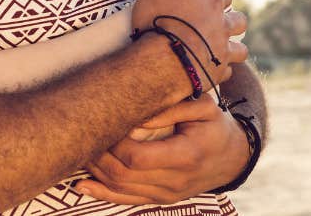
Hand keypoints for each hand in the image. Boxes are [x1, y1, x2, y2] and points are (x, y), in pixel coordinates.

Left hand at [77, 94, 249, 204]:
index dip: (115, 143)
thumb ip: (169, 110)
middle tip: (82, 133)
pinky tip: (81, 185)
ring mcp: (167, 195)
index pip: (138, 157)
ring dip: (96, 172)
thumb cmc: (215, 126)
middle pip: (124, 175)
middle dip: (98, 155)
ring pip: (121, 189)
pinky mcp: (160, 199)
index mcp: (185, 156)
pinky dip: (102, 193)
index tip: (104, 122)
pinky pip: (127, 201)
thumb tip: (135, 118)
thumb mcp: (203, 108)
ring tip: (77, 151)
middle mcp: (175, 182)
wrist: (233, 157)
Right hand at [132, 0, 247, 89]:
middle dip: (232, 21)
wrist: (162, 60)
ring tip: (219, 48)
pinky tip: (208, 68)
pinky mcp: (218, 73)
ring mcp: (223, 50)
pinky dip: (219, 69)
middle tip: (216, 23)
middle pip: (239, 20)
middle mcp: (223, 24)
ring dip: (232, 48)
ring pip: (241, 49)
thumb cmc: (158, 20)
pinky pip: (226, 71)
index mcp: (211, 0)